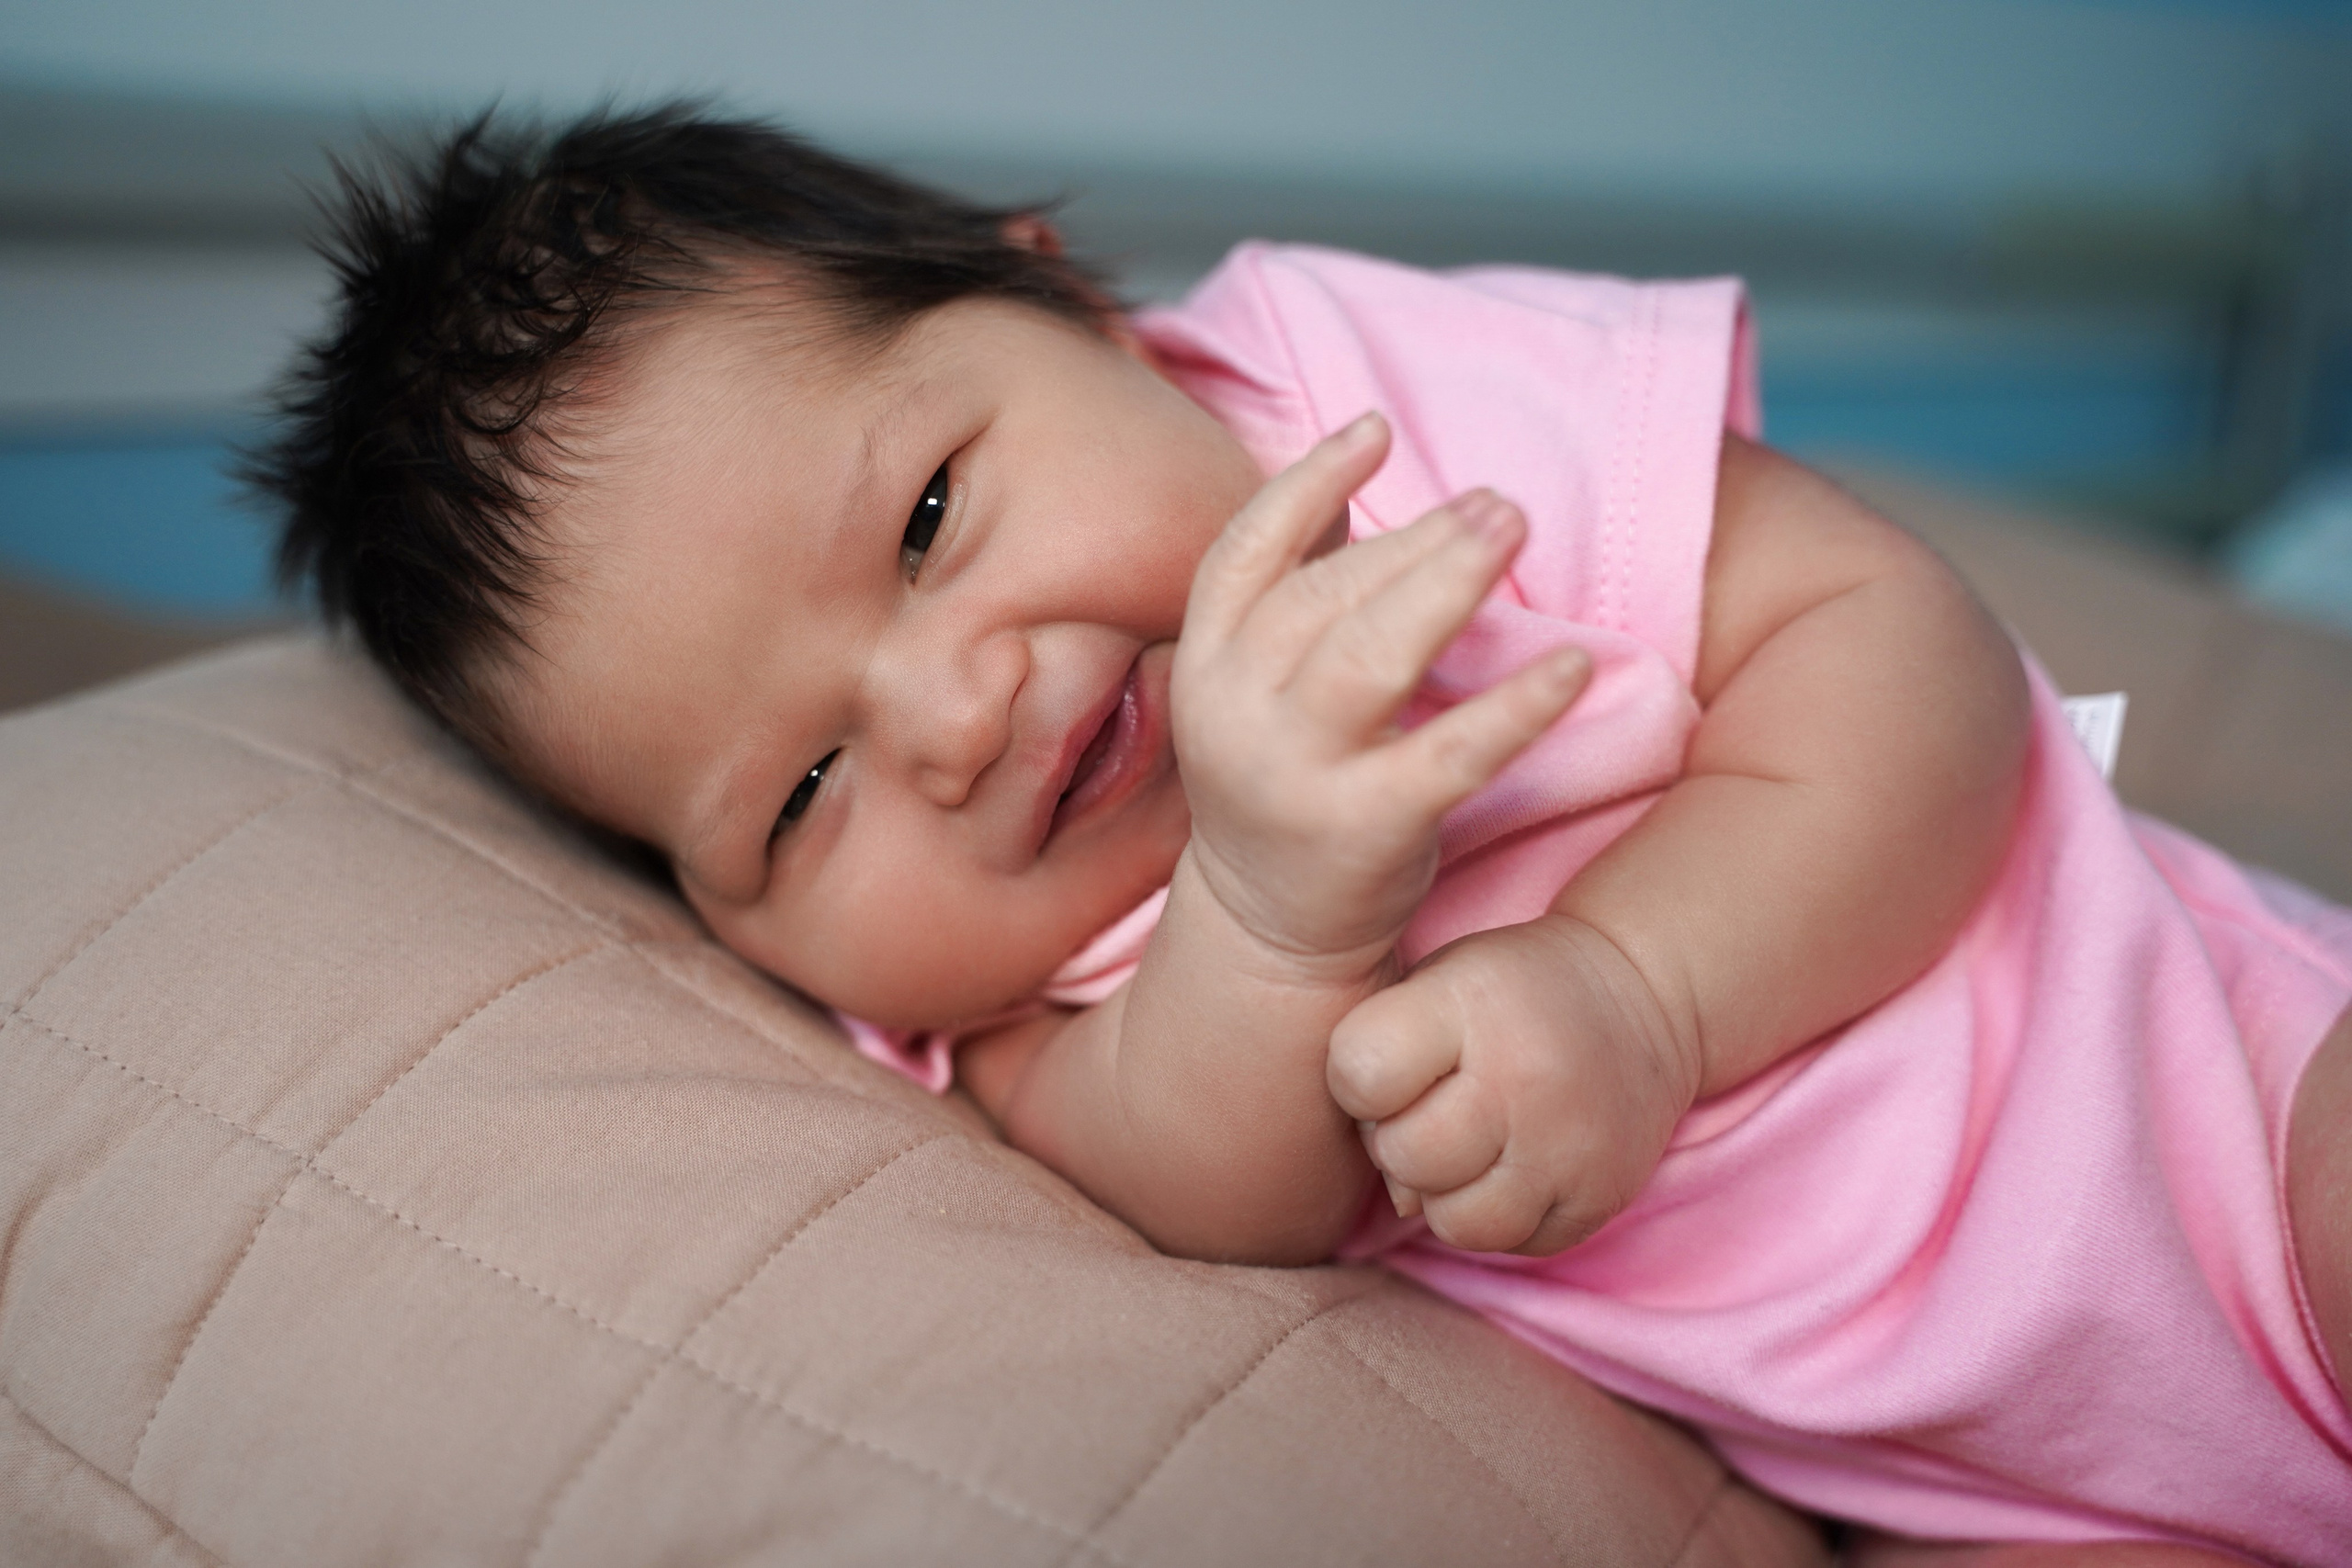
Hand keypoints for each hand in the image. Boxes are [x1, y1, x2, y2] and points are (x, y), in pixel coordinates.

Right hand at [1172, 414, 1592, 981]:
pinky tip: (1573, 666)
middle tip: (1497, 500)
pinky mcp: (1365, 829)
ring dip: (1447, 583)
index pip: (1245, 553)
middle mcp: (1235, 714)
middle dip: (1412, 538)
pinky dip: (1514, 707)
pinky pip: (1450, 755)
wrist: (1268, 928)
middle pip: (1323, 598)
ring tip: (1513, 528)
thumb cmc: (1286, 779)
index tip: (1373, 430)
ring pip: (1370, 656)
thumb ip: (1293, 594)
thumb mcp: (1258, 685)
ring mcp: (1295, 774)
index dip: (1306, 483)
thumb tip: (1349, 484)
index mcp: (1209, 665)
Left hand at [1327, 914, 1701, 1254]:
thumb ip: (1381, 1057)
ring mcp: (1566, 1147)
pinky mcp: (1598, 1199)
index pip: (1360, 1072)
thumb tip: (1395, 1192)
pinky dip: (1503, 1216)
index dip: (1356, 1079)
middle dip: (1400, 1143)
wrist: (1642, 992)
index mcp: (1468, 1005)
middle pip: (1405, 1158)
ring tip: (1472, 1147)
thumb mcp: (1437, 978)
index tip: (1390, 1066)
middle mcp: (1521, 1079)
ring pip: (1457, 1224)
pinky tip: (1516, 1164)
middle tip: (1434, 1111)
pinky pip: (1515, 1243)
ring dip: (1448, 1194)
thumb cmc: (1509, 992)